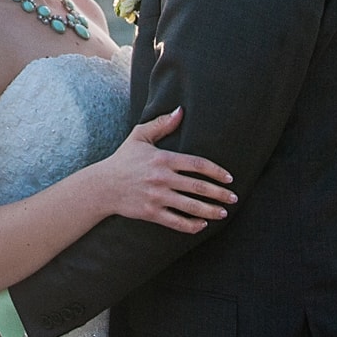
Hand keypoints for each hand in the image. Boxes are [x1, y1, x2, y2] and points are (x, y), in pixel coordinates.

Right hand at [98, 106, 236, 231]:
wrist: (103, 185)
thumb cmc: (123, 159)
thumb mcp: (139, 136)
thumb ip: (161, 124)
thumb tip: (181, 111)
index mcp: (162, 159)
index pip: (197, 165)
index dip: (216, 171)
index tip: (229, 178)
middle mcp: (161, 178)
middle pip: (198, 187)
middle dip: (220, 194)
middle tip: (233, 198)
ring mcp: (157, 197)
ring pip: (191, 207)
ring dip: (211, 211)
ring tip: (223, 212)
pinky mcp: (151, 212)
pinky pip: (177, 222)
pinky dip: (192, 225)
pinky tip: (202, 224)